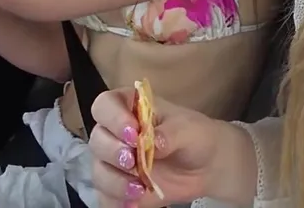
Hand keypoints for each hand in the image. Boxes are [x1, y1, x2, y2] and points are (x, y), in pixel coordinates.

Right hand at [88, 88, 218, 206]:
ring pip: (98, 171)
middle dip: (112, 152)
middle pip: (97, 139)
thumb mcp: (188, 129)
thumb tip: (151, 143)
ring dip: (114, 182)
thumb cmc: (194, 136)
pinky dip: (115, 201)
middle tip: (132, 161)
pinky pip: (105, 197)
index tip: (133, 133)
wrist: (206, 165)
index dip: (113, 118)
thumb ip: (169, 134)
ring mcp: (114, 162)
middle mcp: (115, 133)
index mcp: (129, 108)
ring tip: (140, 188)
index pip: (105, 105)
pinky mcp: (118, 188)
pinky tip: (134, 203)